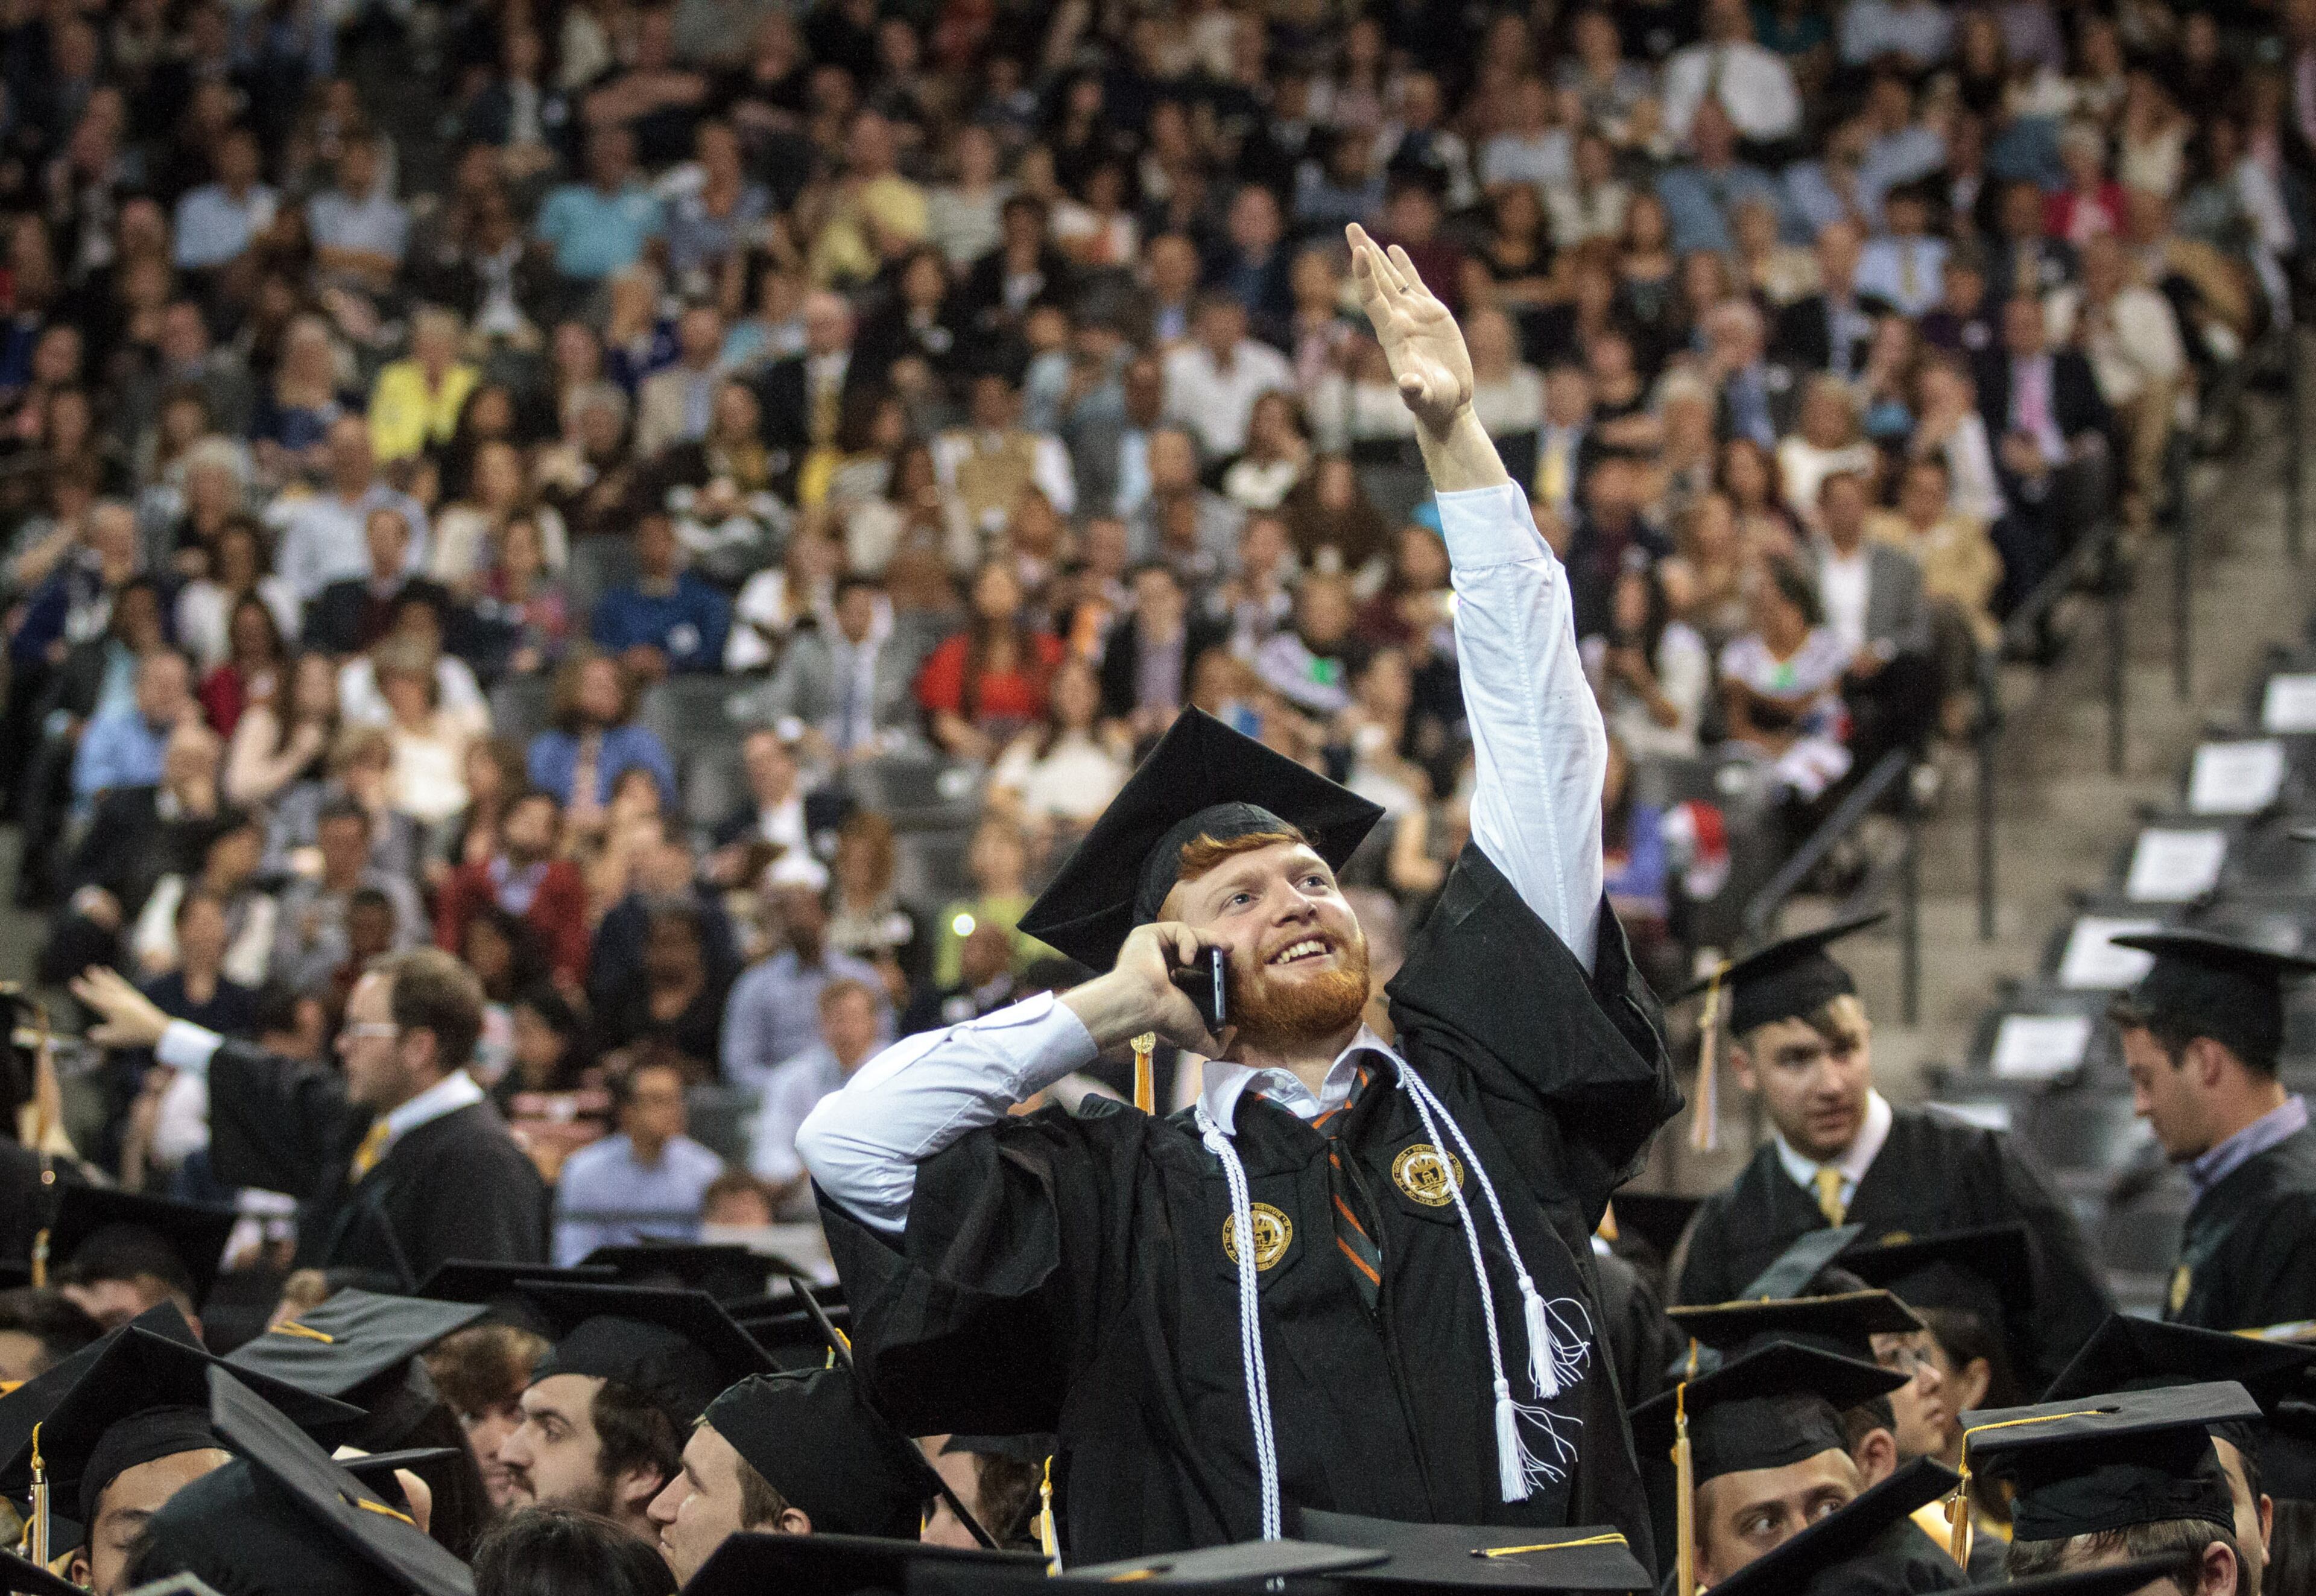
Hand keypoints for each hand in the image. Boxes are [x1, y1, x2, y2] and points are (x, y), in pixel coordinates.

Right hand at [70, 966, 171, 1049]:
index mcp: (112, 1008)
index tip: (73, 983)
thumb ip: (99, 1036)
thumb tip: (90, 1033)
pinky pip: (123, 985)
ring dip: (105, 977)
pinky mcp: (136, 998)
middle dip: (94, 980)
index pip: (93, 998)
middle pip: (104, 988)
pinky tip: (113, 977)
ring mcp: (129, 997)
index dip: (83, 991)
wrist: (157, 1030)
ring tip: (98, 969)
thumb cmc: (134, 1035)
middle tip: (87, 970)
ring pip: (114, 984)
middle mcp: (119, 999)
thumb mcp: (114, 1039)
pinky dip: (116, 980)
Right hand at [1063, 920, 1229, 1057]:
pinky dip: (1189, 941)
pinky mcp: (1149, 934)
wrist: (1141, 1003)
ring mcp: (1154, 948)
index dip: (1214, 967)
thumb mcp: (1197, 1037)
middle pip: (1195, 948)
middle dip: (1214, 948)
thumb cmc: (1165, 1018)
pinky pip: (1178, 930)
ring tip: (1221, 949)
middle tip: (1230, 952)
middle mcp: (1161, 965)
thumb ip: (1217, 1044)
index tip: (1229, 967)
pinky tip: (1188, 957)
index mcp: (1170, 986)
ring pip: (1188, 936)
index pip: (1196, 970)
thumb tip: (1233, 1032)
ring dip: (1207, 940)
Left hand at [1347, 223, 1472, 434]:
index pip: (1372, 298)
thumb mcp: (1424, 397)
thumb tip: (1407, 386)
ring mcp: (1412, 314)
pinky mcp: (1430, 313)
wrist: (1446, 403)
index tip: (1360, 251)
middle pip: (1375, 280)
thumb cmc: (1433, 402)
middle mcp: (1397, 319)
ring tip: (1361, 231)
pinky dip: (1403, 265)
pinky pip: (1413, 283)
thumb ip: (1414, 391)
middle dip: (1363, 252)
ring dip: (1377, 255)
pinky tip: (1393, 248)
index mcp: (1391, 334)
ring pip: (1390, 277)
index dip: (1364, 275)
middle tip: (1350, 225)